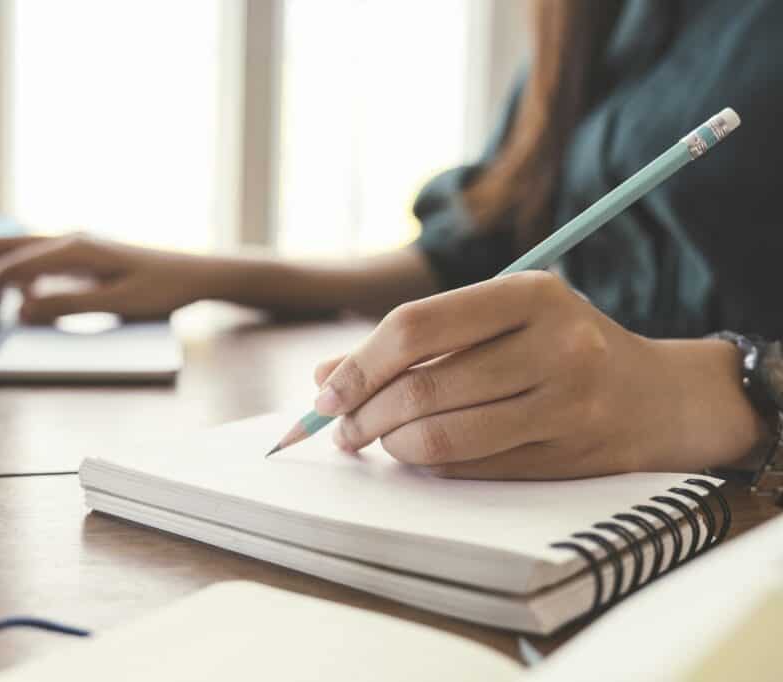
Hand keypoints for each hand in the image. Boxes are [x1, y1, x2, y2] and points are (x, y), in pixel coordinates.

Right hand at [0, 235, 212, 322]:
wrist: (195, 274)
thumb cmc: (162, 290)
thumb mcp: (116, 304)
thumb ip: (66, 306)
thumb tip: (19, 310)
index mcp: (74, 249)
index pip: (10, 269)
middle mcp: (69, 239)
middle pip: (3, 249)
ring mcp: (75, 244)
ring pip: (18, 251)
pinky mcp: (83, 254)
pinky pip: (37, 260)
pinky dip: (17, 278)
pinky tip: (19, 304)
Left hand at [312, 271, 763, 478]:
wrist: (657, 396)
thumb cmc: (558, 345)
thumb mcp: (498, 318)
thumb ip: (415, 340)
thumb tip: (326, 376)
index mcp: (530, 293)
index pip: (416, 327)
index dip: (359, 365)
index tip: (325, 391)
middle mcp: (556, 345)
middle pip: (423, 389)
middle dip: (364, 414)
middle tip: (340, 426)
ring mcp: (567, 405)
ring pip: (443, 438)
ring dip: (390, 445)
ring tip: (374, 440)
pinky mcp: (567, 456)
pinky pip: (471, 468)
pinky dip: (428, 465)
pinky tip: (417, 453)